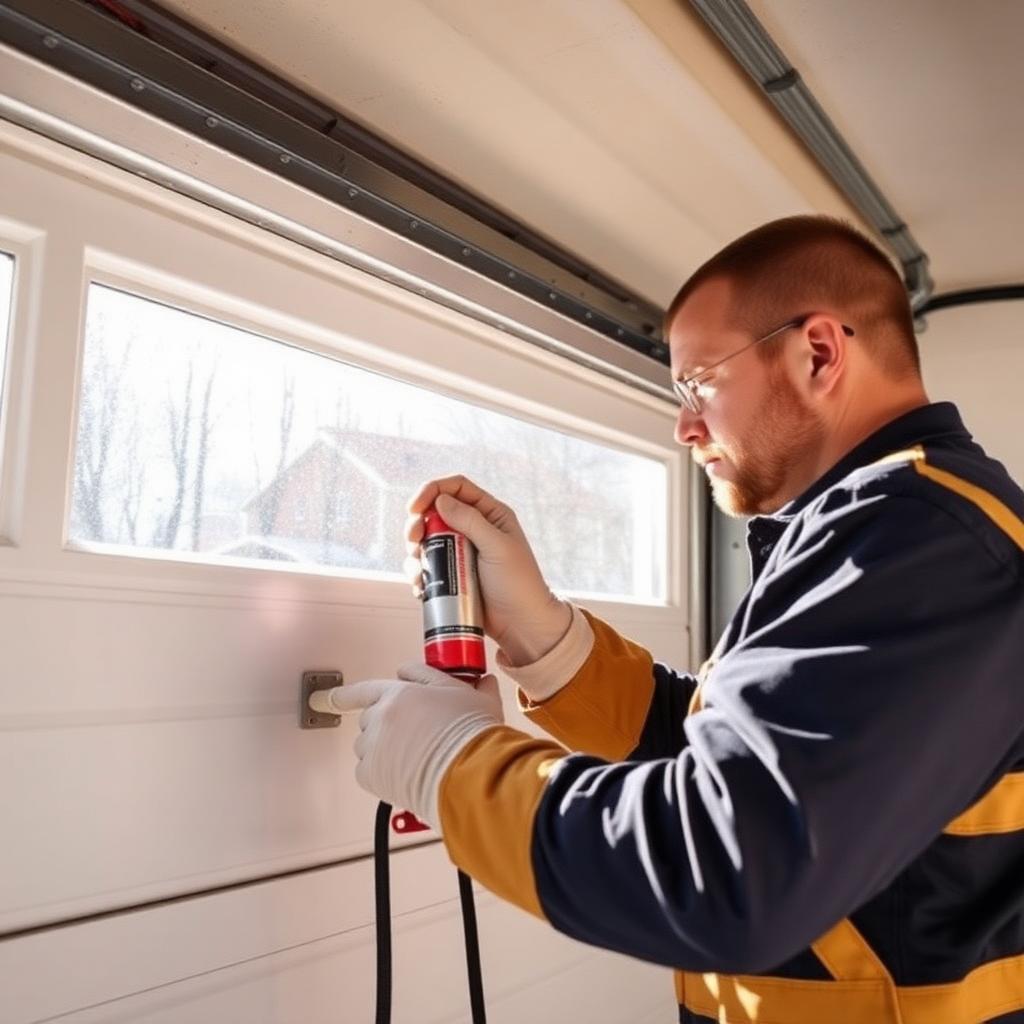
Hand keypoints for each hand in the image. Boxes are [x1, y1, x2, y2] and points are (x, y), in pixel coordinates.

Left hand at [328, 663, 504, 829]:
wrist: (470, 773)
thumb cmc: (472, 735)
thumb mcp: (472, 696)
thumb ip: (465, 683)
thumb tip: (478, 679)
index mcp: (400, 693)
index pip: (364, 689)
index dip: (346, 695)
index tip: (331, 697)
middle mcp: (381, 716)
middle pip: (370, 719)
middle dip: (388, 726)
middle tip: (415, 738)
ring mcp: (374, 745)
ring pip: (368, 746)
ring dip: (384, 750)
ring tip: (415, 758)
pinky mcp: (371, 774)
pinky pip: (367, 772)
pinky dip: (382, 775)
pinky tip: (406, 773)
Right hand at [404, 476, 571, 665]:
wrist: (522, 624)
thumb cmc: (519, 584)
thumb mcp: (497, 547)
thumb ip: (470, 521)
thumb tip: (440, 500)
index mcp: (490, 514)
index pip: (456, 488)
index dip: (431, 491)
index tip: (414, 508)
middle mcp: (473, 529)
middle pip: (434, 513)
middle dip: (417, 524)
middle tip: (413, 541)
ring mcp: (460, 552)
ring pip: (426, 540)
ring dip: (415, 553)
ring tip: (420, 572)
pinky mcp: (452, 574)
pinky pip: (427, 567)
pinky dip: (418, 574)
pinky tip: (421, 587)